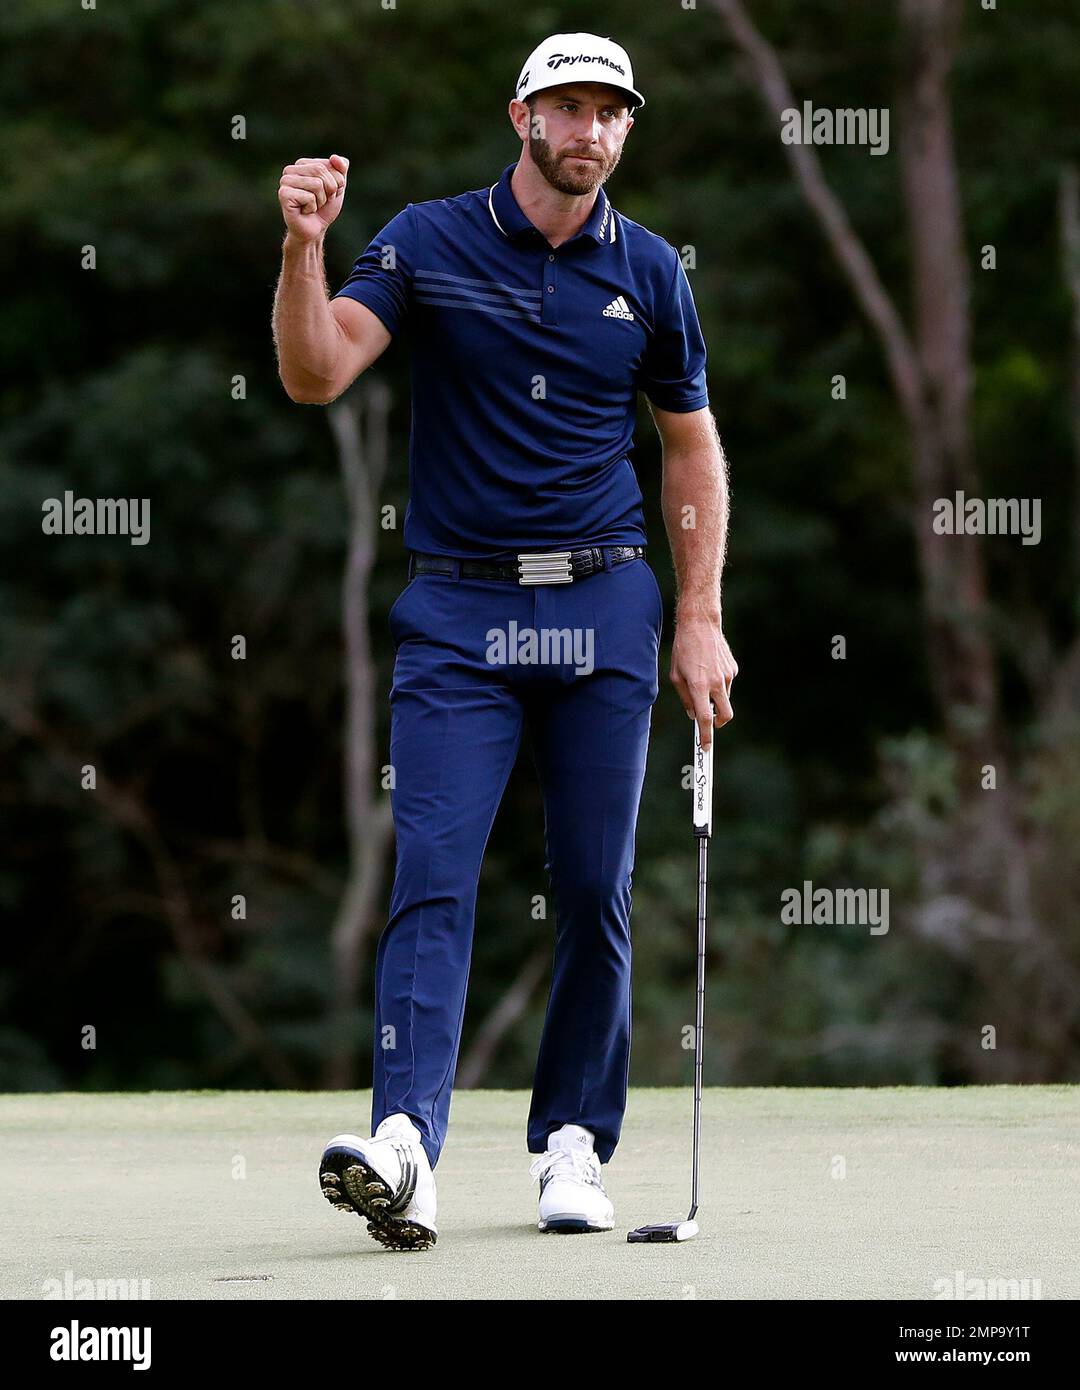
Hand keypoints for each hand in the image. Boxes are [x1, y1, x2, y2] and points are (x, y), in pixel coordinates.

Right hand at [278, 154, 348, 241]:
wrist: (314, 230)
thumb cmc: (324, 208)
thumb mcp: (338, 186)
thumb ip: (341, 169)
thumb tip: (335, 157)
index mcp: (302, 164)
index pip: (329, 164)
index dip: (336, 183)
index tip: (327, 193)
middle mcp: (290, 170)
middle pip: (321, 171)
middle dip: (329, 191)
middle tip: (320, 202)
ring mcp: (285, 182)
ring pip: (317, 184)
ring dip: (320, 200)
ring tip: (312, 206)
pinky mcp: (284, 195)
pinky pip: (309, 197)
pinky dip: (312, 208)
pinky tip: (304, 211)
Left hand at [669, 610, 737, 749]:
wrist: (700, 625)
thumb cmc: (683, 650)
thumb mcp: (675, 676)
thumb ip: (685, 698)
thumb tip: (693, 714)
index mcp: (698, 686)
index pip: (705, 718)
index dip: (706, 736)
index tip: (706, 747)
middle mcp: (715, 683)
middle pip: (725, 715)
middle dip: (719, 723)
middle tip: (710, 721)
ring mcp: (727, 676)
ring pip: (724, 698)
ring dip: (715, 698)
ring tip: (702, 679)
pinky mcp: (733, 669)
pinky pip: (726, 684)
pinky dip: (718, 684)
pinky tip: (709, 668)